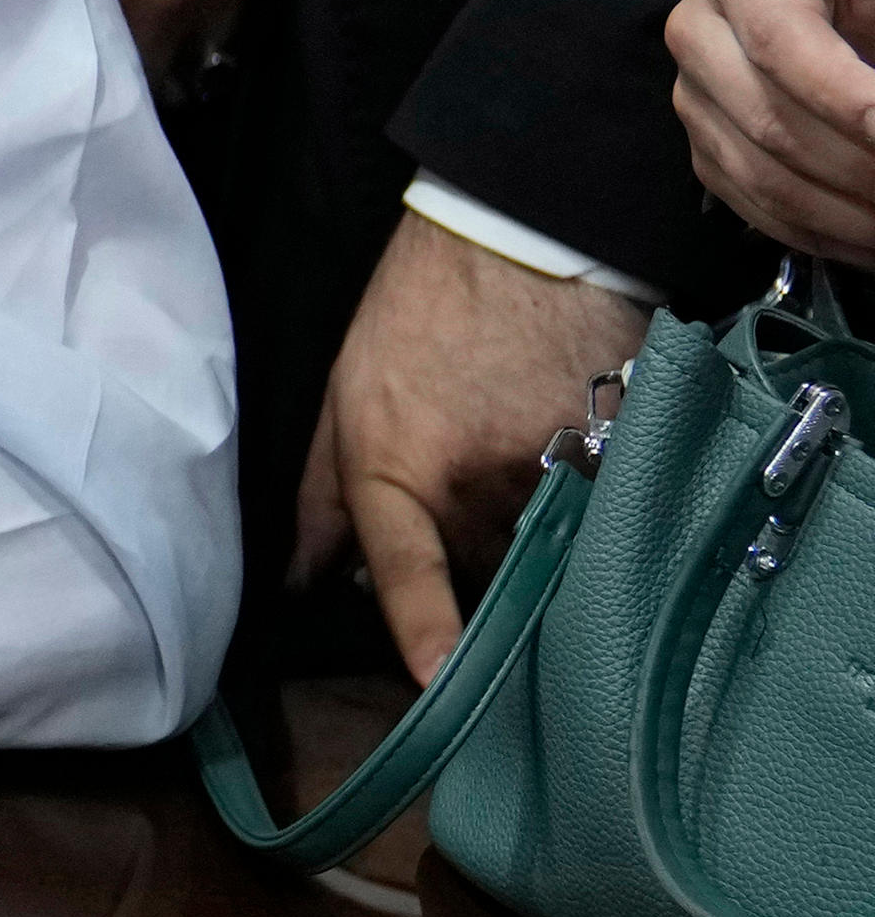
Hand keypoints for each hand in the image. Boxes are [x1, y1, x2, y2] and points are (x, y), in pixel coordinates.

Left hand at [295, 210, 651, 677]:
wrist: (514, 239)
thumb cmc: (412, 320)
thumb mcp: (341, 399)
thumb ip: (320, 498)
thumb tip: (297, 583)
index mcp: (398, 465)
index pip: (406, 563)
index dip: (424, 624)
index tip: (440, 677)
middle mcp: (478, 476)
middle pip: (486, 578)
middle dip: (476, 581)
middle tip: (475, 535)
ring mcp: (557, 464)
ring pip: (549, 553)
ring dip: (536, 549)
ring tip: (525, 494)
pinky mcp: (620, 449)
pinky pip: (605, 515)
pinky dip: (591, 517)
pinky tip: (578, 477)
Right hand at [668, 0, 874, 259]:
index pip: (782, 44)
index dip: (846, 99)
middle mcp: (698, 32)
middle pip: (769, 120)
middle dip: (858, 166)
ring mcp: (695, 94)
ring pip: (761, 174)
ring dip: (846, 212)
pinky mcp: (706, 144)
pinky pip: (754, 206)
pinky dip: (822, 233)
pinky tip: (873, 237)